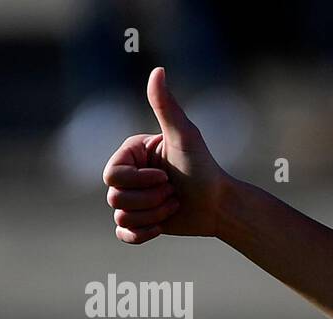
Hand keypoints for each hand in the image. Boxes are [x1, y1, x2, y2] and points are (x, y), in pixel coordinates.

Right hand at [102, 67, 229, 243]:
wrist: (221, 204)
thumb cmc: (205, 168)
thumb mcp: (185, 136)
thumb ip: (166, 106)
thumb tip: (157, 70)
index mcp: (131, 153)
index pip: (112, 176)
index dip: (140, 182)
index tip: (166, 176)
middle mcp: (128, 174)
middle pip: (114, 198)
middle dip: (150, 199)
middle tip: (174, 192)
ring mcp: (133, 198)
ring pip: (121, 216)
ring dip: (154, 214)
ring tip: (175, 205)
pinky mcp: (140, 221)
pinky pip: (123, 234)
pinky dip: (141, 234)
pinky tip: (162, 228)